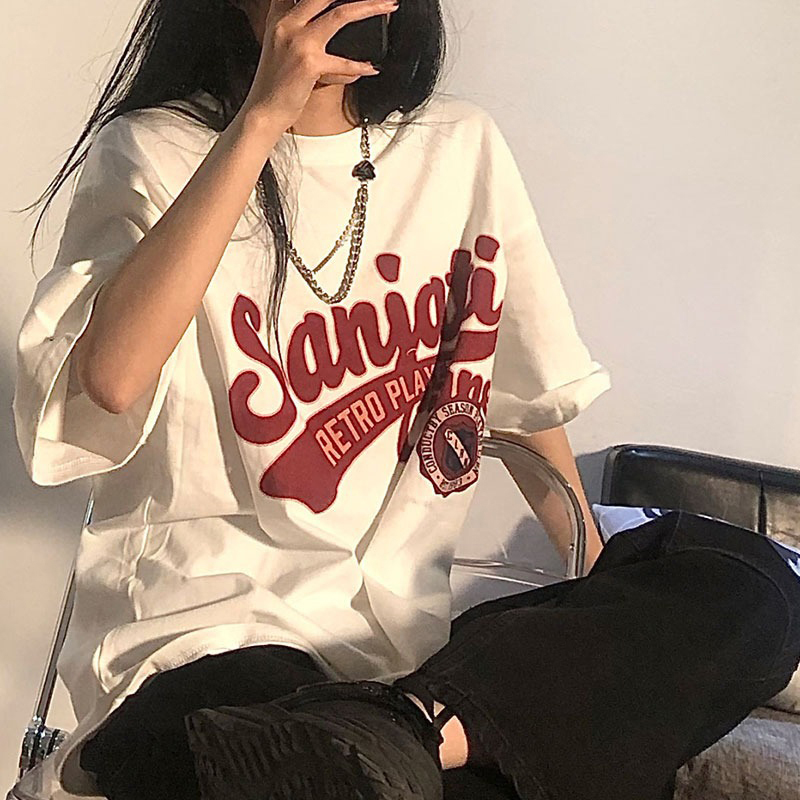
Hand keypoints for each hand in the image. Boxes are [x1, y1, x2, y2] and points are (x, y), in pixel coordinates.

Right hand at [241, 0, 398, 126]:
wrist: (264, 111)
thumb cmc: (277, 84)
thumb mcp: (286, 49)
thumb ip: (306, 33)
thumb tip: (339, 33)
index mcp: (280, 16)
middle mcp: (287, 23)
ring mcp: (298, 42)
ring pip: (340, 13)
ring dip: (369, 7)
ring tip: (388, 6)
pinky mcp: (308, 63)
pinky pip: (343, 61)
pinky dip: (360, 66)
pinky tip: (371, 68)